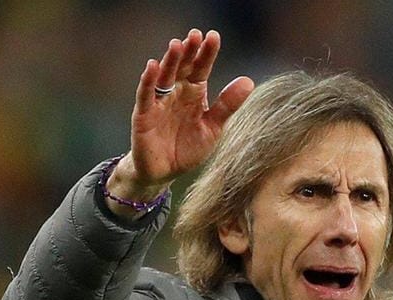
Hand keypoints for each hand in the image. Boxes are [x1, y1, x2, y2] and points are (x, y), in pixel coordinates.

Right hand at [108, 28, 253, 205]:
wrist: (165, 172)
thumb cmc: (187, 148)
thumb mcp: (213, 128)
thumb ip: (227, 106)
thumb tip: (248, 81)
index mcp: (194, 94)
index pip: (201, 69)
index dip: (206, 54)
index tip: (214, 36)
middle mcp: (176, 93)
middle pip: (183, 68)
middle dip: (189, 51)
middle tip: (196, 34)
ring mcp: (159, 102)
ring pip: (164, 76)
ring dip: (170, 61)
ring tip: (177, 45)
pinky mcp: (144, 114)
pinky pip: (145, 95)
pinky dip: (148, 81)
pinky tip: (152, 66)